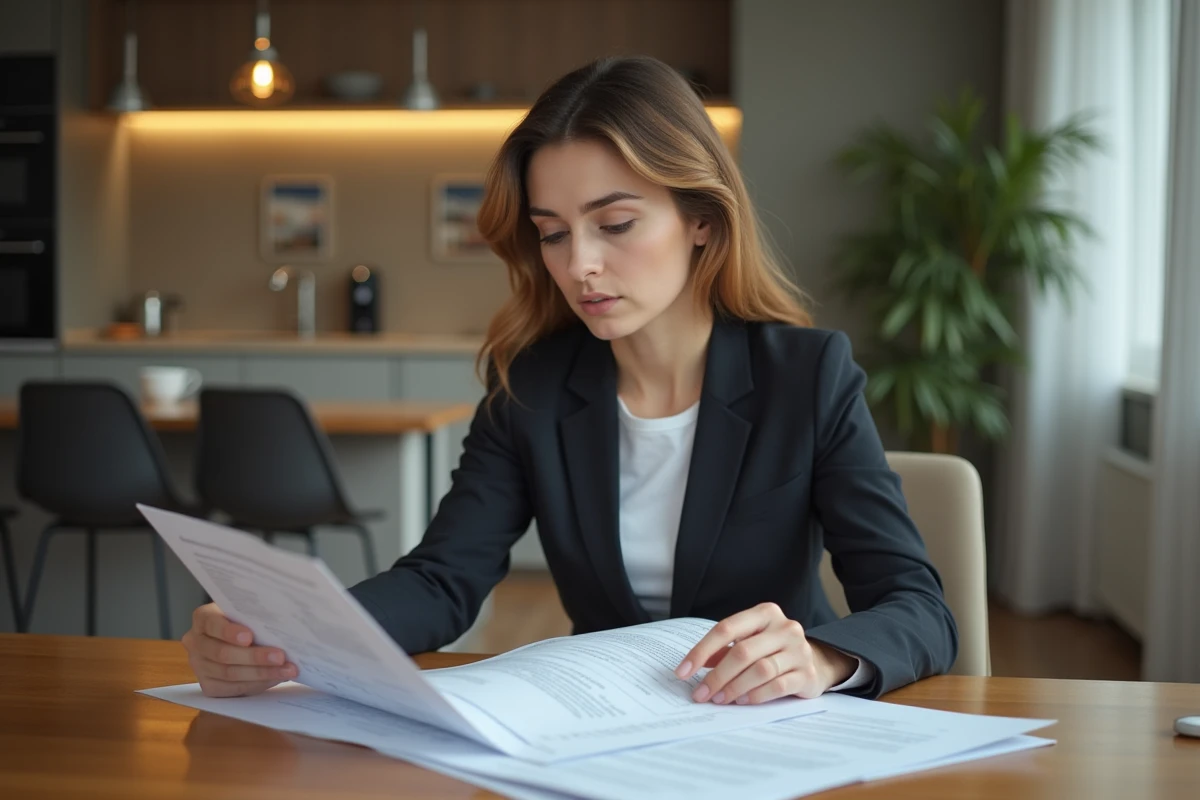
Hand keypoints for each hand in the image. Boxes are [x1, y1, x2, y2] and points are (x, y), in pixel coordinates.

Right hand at [182, 603, 297, 696]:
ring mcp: (199, 666)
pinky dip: (257, 684)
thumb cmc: (248, 619)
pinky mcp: (208, 685)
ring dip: (262, 673)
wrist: (238, 636)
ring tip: (287, 670)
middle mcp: (195, 642)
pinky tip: (275, 678)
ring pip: (229, 673)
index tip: (249, 636)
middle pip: (222, 653)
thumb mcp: (249, 611)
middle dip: (254, 657)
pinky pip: (233, 688)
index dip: (229, 632)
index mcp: (203, 618)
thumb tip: (281, 624)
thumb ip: (256, 615)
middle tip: (280, 656)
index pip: (212, 624)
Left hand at [675, 602, 856, 704]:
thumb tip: (693, 666)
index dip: (701, 650)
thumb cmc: (772, 650)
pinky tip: (742, 701)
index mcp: (765, 613)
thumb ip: (723, 650)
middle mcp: (784, 628)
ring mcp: (799, 650)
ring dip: (735, 687)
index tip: (683, 671)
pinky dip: (756, 695)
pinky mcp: (808, 674)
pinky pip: (778, 686)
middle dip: (717, 676)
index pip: (726, 628)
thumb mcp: (749, 641)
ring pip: (760, 670)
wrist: (816, 661)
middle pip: (742, 651)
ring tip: (720, 699)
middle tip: (701, 694)